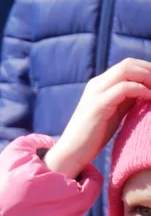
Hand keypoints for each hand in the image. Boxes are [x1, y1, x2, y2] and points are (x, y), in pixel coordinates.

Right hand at [45, 59, 150, 177]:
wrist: (72, 151)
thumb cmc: (94, 135)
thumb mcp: (114, 112)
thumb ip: (127, 99)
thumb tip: (146, 90)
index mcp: (99, 84)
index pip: (128, 65)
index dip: (147, 70)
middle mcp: (96, 84)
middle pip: (128, 64)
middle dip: (150, 71)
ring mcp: (96, 93)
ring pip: (127, 70)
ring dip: (148, 78)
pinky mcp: (98, 104)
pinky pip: (125, 88)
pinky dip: (142, 90)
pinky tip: (150, 98)